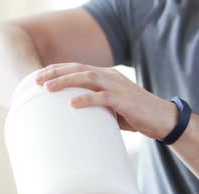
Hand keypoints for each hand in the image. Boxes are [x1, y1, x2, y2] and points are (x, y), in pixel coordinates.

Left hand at [34, 63, 177, 139]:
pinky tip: (72, 103)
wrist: (163, 119)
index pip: (78, 68)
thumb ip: (97, 106)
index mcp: (107, 76)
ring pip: (87, 78)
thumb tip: (75, 117)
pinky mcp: (125, 100)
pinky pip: (102, 97)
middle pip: (79, 69)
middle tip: (36, 80)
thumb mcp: (113, 108)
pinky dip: (86, 99)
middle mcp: (111, 77)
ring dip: (66, 82)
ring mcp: (118, 87)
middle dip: (55, 72)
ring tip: (48, 88)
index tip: (39, 76)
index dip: (58, 70)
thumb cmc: (137, 115)